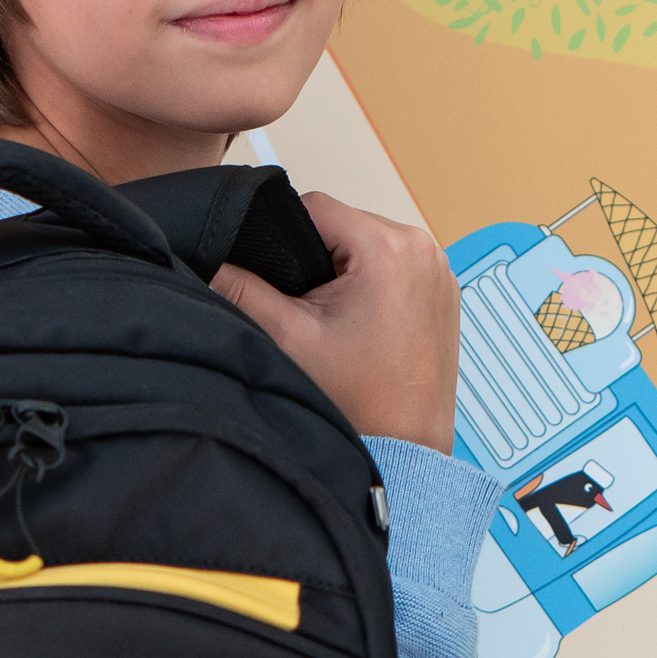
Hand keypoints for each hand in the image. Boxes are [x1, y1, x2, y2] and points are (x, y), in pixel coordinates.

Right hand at [212, 192, 460, 451]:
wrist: (406, 450)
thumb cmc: (362, 403)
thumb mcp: (287, 338)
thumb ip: (240, 289)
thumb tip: (211, 260)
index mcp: (389, 247)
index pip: (315, 207)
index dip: (283, 237)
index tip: (283, 282)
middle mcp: (424, 248)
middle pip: (344, 226)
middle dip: (318, 261)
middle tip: (311, 313)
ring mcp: (440, 270)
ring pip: (368, 247)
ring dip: (347, 274)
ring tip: (339, 323)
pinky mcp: (445, 292)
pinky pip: (396, 269)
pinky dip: (374, 288)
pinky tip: (364, 327)